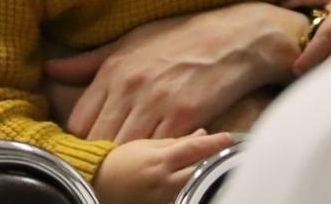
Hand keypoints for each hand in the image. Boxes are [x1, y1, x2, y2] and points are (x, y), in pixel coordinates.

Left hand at [41, 2, 303, 142]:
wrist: (231, 39)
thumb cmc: (177, 38)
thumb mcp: (127, 42)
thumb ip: (87, 62)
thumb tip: (50, 69)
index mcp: (112, 70)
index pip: (80, 120)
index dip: (80, 137)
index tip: (86, 145)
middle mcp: (130, 88)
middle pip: (99, 138)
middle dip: (100, 153)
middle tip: (104, 162)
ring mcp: (157, 104)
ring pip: (127, 148)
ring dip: (127, 159)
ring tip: (128, 164)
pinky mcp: (185, 117)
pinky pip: (160, 149)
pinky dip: (156, 155)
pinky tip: (157, 157)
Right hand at [91, 131, 234, 203]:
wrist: (98, 184)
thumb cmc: (119, 160)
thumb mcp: (145, 144)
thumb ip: (174, 140)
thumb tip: (201, 133)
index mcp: (160, 160)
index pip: (194, 149)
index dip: (214, 143)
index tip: (230, 138)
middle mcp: (166, 181)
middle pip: (201, 171)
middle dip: (217, 162)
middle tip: (232, 154)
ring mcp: (166, 198)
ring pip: (197, 186)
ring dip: (209, 176)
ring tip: (220, 167)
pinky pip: (186, 196)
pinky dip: (196, 187)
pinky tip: (202, 181)